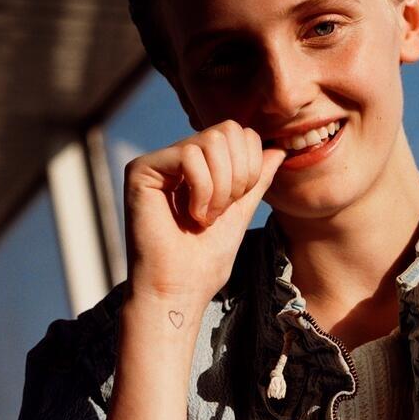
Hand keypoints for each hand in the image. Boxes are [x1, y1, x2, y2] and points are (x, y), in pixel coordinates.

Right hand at [122, 121, 286, 311]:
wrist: (180, 289)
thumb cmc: (206, 260)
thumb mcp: (241, 213)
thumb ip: (256, 180)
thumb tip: (277, 148)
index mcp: (199, 166)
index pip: (239, 133)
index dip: (251, 166)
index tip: (235, 204)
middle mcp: (176, 157)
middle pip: (229, 130)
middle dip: (239, 175)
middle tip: (221, 211)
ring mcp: (158, 161)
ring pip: (211, 141)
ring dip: (220, 187)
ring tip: (205, 217)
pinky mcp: (141, 169)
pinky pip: (189, 155)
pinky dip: (202, 190)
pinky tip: (191, 215)